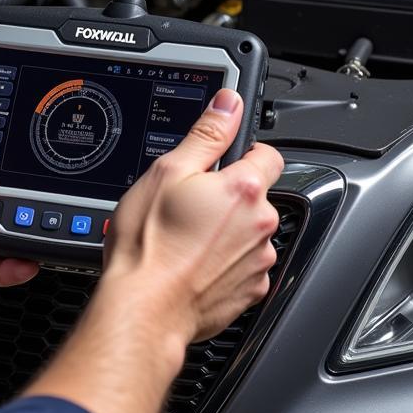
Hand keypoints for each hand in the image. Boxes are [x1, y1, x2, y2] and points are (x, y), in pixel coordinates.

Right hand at [23, 88, 282, 412]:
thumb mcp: (167, 172)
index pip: (268, 153)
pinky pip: (243, 265)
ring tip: (185, 238)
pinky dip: (224, 263)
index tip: (221, 163)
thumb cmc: (148, 245)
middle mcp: (262, 225)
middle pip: (256, 196)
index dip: (243, 153)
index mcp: (245, 189)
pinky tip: (193, 262)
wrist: (143, 309)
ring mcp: (258, 262)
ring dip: (226, 231)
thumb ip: (207, 135)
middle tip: (188, 204)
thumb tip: (229, 104)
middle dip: (228, 197)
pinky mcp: (250, 292)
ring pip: (249, 232)